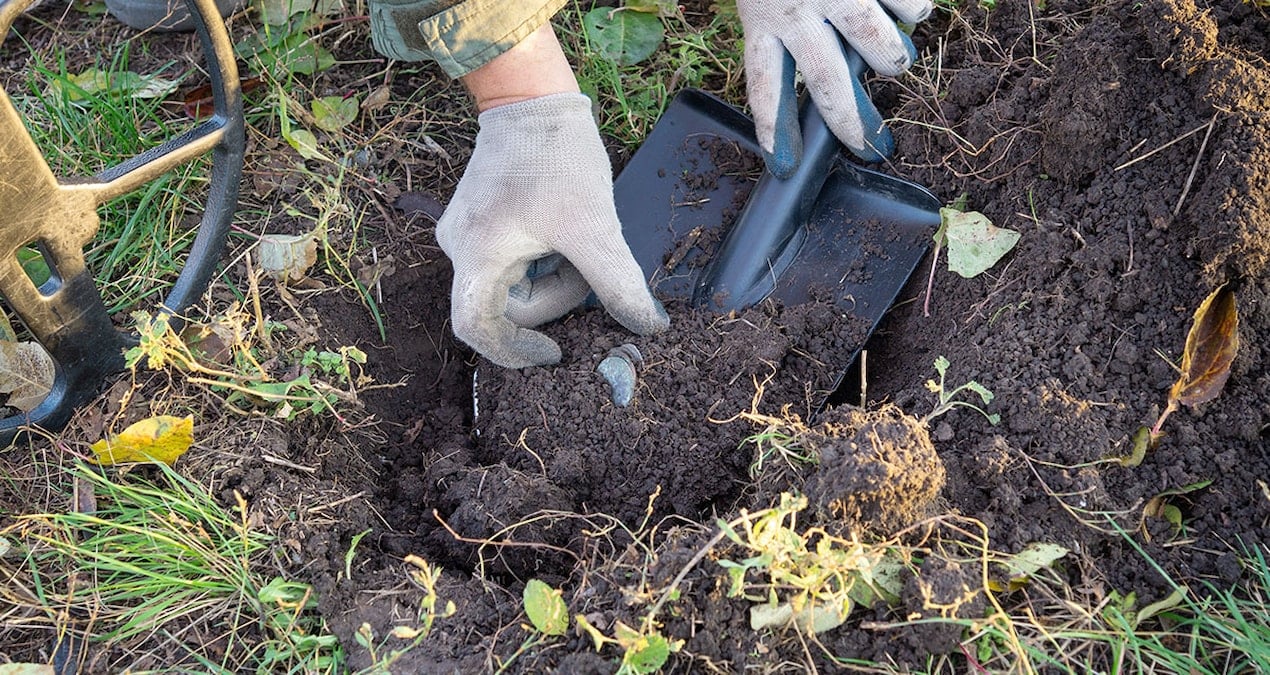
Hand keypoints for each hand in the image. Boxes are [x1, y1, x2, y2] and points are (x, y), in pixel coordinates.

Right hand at [436, 93, 668, 367]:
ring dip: (553, 275)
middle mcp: (459, 249)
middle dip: (555, 296)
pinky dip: (544, 258)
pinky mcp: (480, 223)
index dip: (516, 350)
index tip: (556, 351)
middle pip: (507, 306)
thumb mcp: (594, 226)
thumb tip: (648, 328)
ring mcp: (467, 235)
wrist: (534, 99)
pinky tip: (562, 229)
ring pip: (514, 284)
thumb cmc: (557, 158)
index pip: (477, 329)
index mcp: (475, 255)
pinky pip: (513, 261)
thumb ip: (618, 283)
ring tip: (576, 237)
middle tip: (587, 266)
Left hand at [736, 0, 931, 176]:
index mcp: (761, 18)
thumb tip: (832, 85)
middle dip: (850, 122)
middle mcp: (797, 9)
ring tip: (895, 60)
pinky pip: (911, 8)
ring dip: (892, 59)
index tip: (784, 165)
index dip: (775, 127)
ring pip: (878, 45)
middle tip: (871, 150)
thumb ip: (788, 31)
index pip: (765, 85)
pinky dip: (914, 13)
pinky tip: (908, 13)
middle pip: (827, 81)